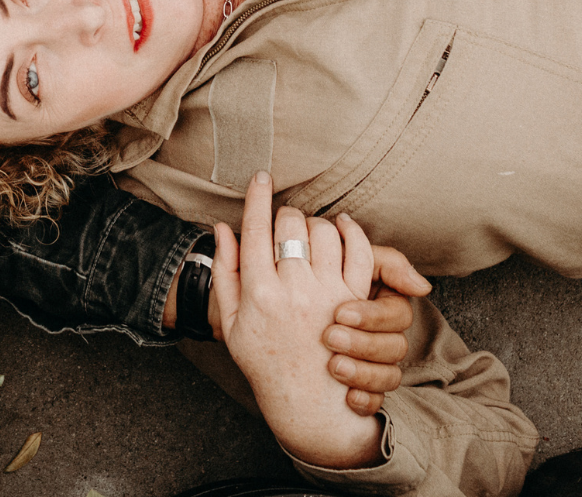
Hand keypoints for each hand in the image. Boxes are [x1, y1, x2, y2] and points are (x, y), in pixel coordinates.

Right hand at [212, 174, 385, 471]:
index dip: (258, 196)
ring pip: (325, 231)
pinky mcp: (354, 301)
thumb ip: (226, 273)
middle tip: (285, 221)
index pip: (256, 228)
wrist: (306, 405)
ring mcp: (327, 295)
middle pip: (292, 223)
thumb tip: (222, 228)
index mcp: (259, 292)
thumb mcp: (232, 324)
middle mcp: (293, 289)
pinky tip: (343, 227)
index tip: (262, 176)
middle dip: (287, 214)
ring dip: (316, 223)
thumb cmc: (264, 363)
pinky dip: (353, 232)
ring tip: (310, 232)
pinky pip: (360, 251)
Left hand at [329, 245, 428, 413]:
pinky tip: (347, 398)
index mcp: (388, 306)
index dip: (372, 316)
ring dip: (362, 372)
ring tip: (333, 366)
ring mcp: (379, 364)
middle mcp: (388, 336)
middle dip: (362, 343)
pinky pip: (377, 402)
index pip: (398, 315)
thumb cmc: (325, 275)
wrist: (294, 303)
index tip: (340, 313)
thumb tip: (424, 287)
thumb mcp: (351, 260)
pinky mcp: (367, 388)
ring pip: (389, 376)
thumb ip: (388, 264)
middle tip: (330, 337)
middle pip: (395, 347)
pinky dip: (364, 401)